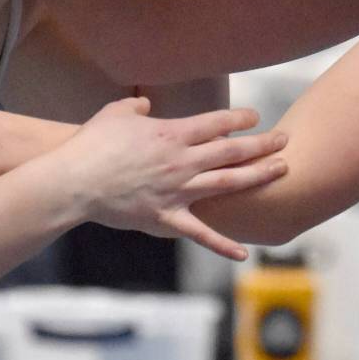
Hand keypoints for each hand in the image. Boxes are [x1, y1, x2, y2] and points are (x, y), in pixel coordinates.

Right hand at [56, 97, 287, 260]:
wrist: (74, 181)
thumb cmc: (92, 143)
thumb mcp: (116, 113)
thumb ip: (136, 106)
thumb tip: (147, 106)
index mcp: (172, 133)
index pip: (216, 123)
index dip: (239, 119)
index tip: (254, 117)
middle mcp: (182, 161)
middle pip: (231, 151)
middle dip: (262, 145)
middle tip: (285, 140)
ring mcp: (177, 191)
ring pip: (228, 184)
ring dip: (257, 177)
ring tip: (281, 172)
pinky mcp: (166, 218)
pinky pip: (201, 234)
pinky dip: (223, 244)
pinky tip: (244, 253)